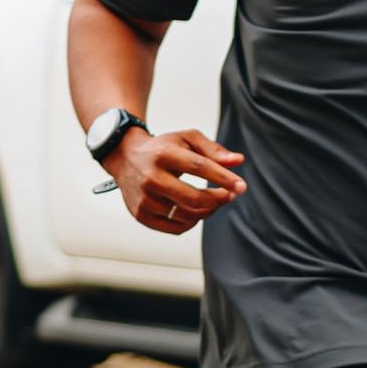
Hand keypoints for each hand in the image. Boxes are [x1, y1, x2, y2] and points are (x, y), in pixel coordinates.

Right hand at [108, 125, 245, 235]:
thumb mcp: (187, 139)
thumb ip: (213, 150)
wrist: (125, 158)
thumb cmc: (162, 148)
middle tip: (231, 195)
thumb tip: (238, 161)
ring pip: (187, 216)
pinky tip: (196, 211)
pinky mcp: (141, 215)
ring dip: (208, 211)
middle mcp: (151, 178)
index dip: (224, 178)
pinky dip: (192, 222)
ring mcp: (144, 199)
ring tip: (215, 201)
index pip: (200, 168)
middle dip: (219, 199)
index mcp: (163, 155)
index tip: (242, 186)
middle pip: (194, 198)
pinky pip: (176, 228)